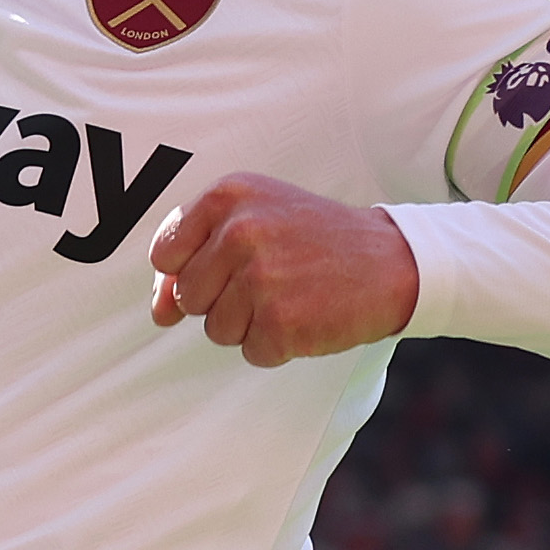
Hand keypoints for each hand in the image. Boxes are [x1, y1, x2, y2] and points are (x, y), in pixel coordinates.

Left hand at [147, 173, 416, 366]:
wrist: (391, 260)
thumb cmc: (315, 241)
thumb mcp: (254, 222)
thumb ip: (196, 259)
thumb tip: (159, 311)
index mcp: (228, 196)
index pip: (165, 253)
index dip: (190, 271)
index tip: (230, 266)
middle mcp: (240, 231)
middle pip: (189, 297)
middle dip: (223, 300)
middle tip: (272, 279)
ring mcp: (261, 278)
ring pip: (216, 330)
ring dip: (251, 324)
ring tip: (290, 295)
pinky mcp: (282, 321)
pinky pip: (252, 352)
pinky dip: (278, 345)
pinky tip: (307, 316)